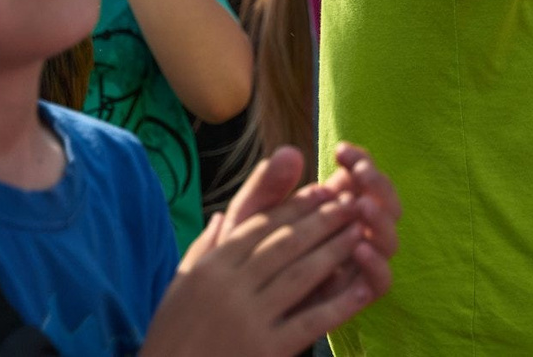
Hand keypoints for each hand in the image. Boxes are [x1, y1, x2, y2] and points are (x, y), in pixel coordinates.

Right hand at [144, 144, 393, 356]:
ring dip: (335, 251)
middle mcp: (230, 287)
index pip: (260, 226)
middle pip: (285, 244)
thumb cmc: (171, 337)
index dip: (295, 206)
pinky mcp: (264, 350)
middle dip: (323, 220)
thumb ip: (203, 248)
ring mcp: (248, 319)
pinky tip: (361, 289)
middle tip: (351, 203)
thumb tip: (223, 214)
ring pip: (301, 274)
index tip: (322, 191)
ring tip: (360, 233)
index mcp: (210, 268)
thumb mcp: (178, 287)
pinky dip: (338, 305)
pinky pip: (309, 322)